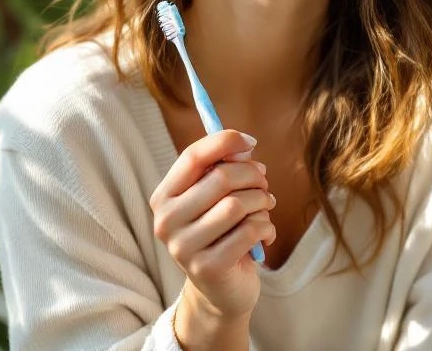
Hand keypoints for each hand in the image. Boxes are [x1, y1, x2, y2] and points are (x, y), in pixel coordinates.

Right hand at [150, 129, 275, 318]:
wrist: (221, 289)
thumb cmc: (221, 233)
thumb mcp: (216, 198)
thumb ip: (224, 168)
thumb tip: (244, 147)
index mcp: (164, 197)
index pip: (193, 156)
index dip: (225, 141)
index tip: (251, 142)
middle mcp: (166, 221)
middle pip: (221, 178)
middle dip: (253, 176)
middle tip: (264, 184)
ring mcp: (183, 247)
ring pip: (237, 204)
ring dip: (262, 202)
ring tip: (265, 208)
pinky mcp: (207, 268)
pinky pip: (249, 231)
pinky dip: (266, 227)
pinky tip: (265, 234)